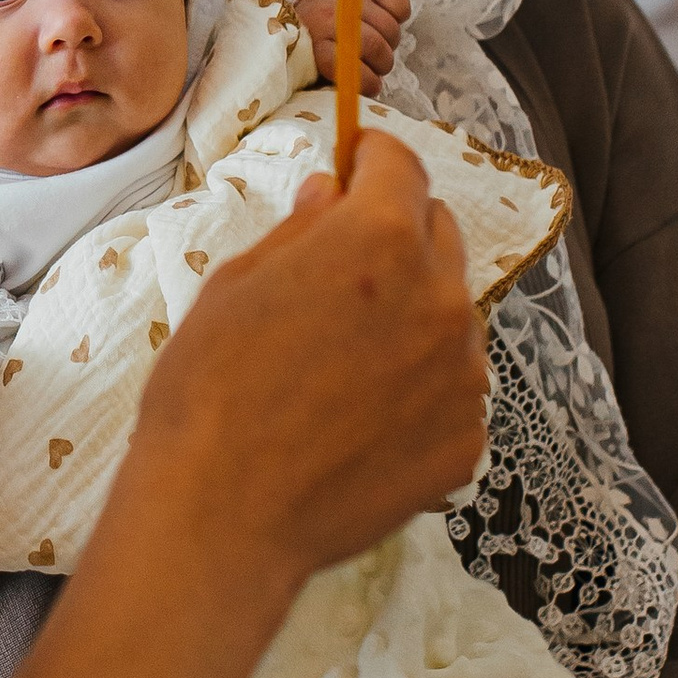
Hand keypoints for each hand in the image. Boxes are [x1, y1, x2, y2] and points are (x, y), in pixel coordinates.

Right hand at [137, 133, 484, 590]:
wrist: (222, 518)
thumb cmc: (209, 395)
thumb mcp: (236, 287)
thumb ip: (301, 230)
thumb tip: (332, 194)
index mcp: (380, 242)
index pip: (401, 167)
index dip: (374, 159)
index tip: (359, 163)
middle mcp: (440, 298)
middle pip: (438, 235)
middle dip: (397, 235)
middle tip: (342, 270)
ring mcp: (462, 374)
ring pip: (449, 316)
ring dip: (411, 318)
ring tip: (341, 364)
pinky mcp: (467, 438)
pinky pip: (451, 391)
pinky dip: (418, 392)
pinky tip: (358, 420)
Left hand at [295, 0, 409, 97]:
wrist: (298, 11)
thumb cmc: (313, 49)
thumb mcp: (315, 69)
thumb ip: (338, 80)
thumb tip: (368, 92)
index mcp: (313, 45)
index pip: (346, 66)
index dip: (366, 81)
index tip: (373, 87)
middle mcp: (329, 17)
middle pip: (374, 45)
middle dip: (383, 63)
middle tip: (378, 65)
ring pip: (389, 27)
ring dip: (391, 43)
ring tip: (381, 44)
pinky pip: (399, 3)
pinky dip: (400, 15)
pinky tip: (388, 20)